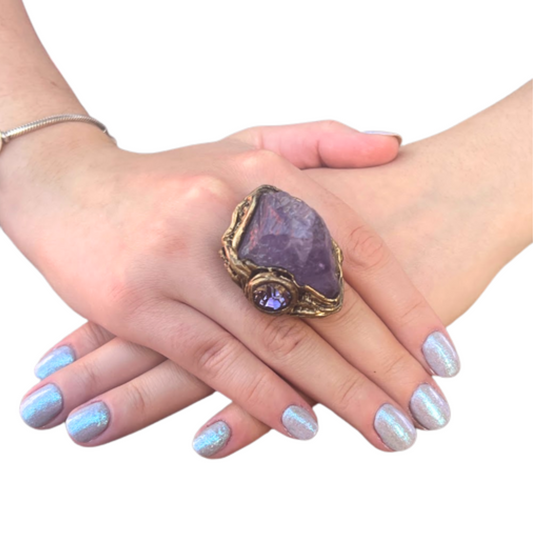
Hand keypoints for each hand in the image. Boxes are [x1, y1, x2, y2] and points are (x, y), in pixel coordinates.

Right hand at [9, 120, 453, 452]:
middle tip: (428, 412)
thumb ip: (324, 142)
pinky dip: (262, 395)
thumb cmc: (170, 177)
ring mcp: (182, 260)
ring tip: (385, 430)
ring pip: (278, 340)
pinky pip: (216, 358)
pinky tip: (304, 425)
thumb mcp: (246, 145)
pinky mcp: (139, 303)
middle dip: (386, 365)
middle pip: (327, 304)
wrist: (68, 188)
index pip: (357, 248)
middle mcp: (229, 212)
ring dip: (338, 393)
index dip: (407, 307)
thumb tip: (396, 147)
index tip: (443, 357)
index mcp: (266, 174)